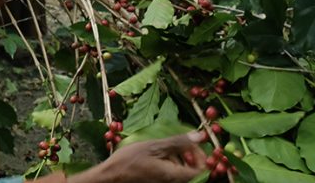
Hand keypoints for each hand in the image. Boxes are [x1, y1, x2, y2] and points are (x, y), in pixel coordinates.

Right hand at [68, 132, 205, 182]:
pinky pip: (172, 174)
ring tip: (167, 147)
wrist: (111, 176)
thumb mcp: (153, 146)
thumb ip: (178, 142)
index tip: (194, 145)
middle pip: (194, 173)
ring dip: (181, 159)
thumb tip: (199, 136)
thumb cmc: (129, 161)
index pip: (202, 171)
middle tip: (182, 144)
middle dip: (191, 156)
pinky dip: (171, 164)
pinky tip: (160, 155)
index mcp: (175, 175)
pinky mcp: (158, 181)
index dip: (202, 157)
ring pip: (183, 173)